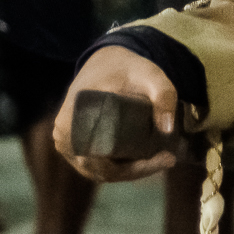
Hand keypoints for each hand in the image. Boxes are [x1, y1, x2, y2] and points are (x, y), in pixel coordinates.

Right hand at [53, 45, 181, 182]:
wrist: (105, 61)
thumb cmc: (127, 68)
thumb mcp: (150, 75)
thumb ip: (164, 94)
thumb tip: (167, 129)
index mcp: (71, 122)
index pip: (103, 160)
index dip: (135, 167)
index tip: (166, 158)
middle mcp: (64, 137)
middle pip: (102, 170)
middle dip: (138, 170)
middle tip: (169, 159)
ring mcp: (67, 144)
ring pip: (100, 171)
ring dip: (130, 171)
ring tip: (162, 159)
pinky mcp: (74, 146)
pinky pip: (97, 166)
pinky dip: (120, 168)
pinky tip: (146, 161)